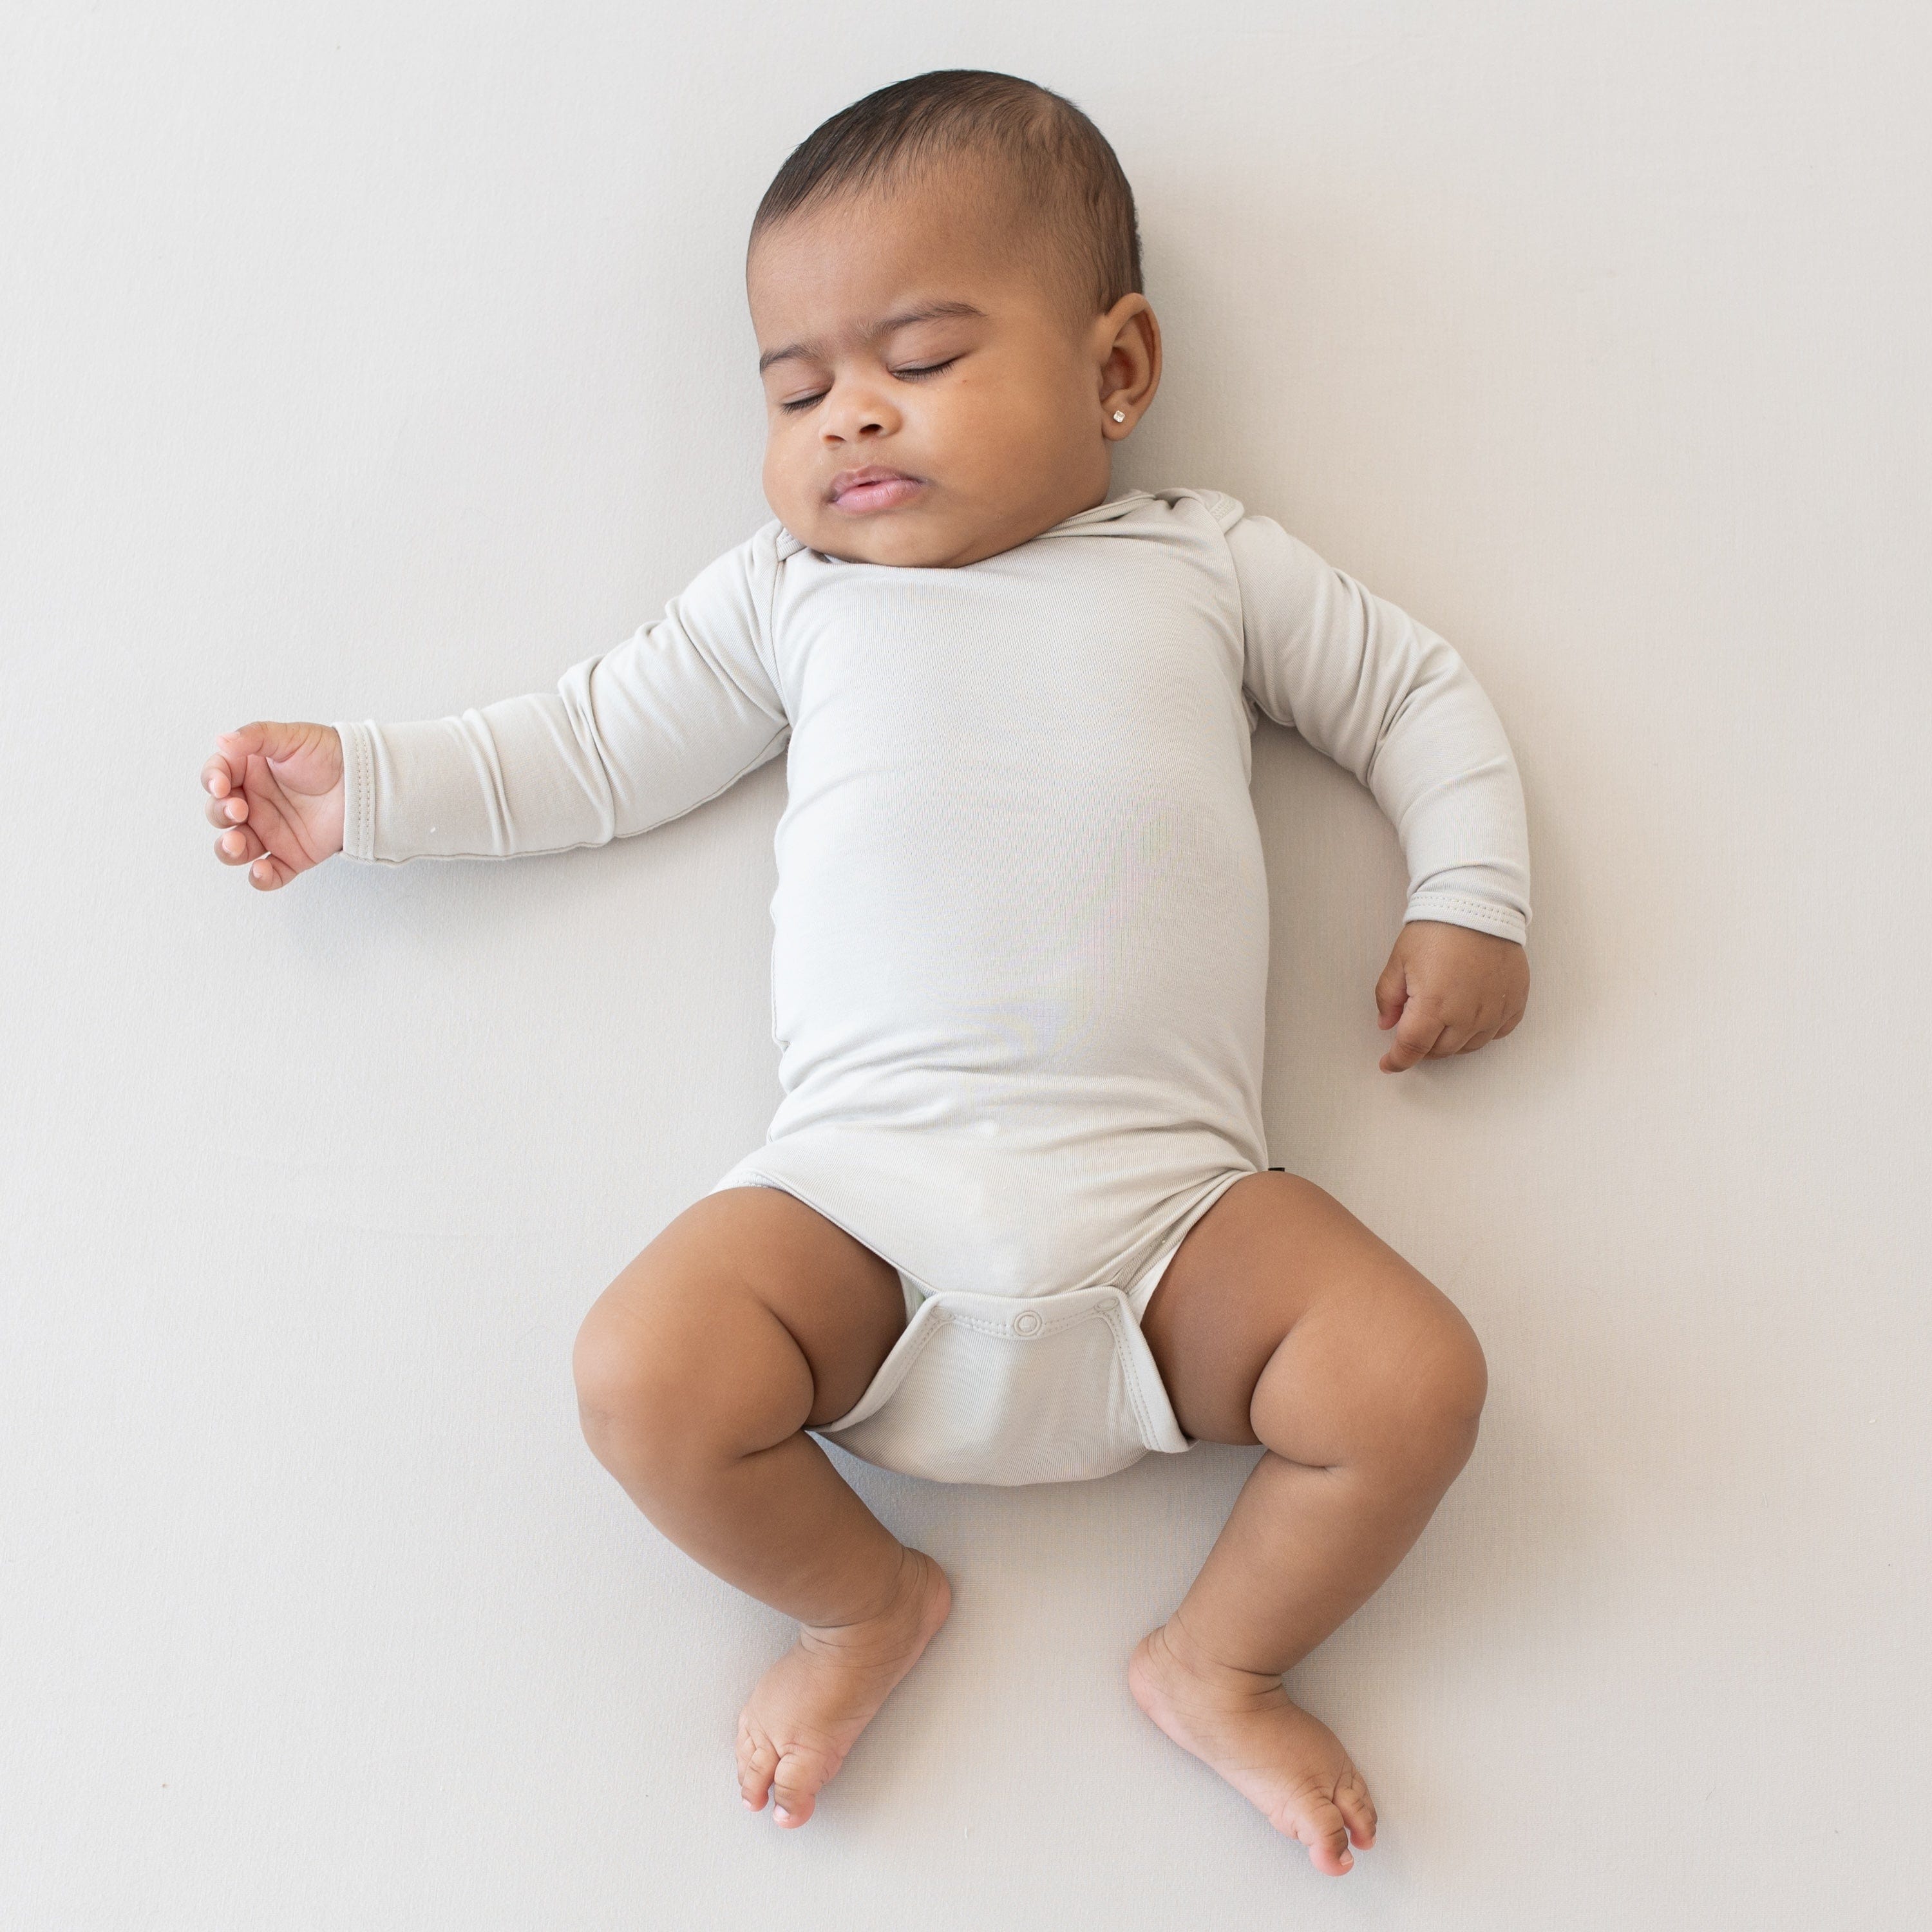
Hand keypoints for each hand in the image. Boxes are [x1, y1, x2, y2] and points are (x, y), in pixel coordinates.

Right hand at [201, 721, 345, 889]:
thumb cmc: (329, 753)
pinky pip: (270, 873)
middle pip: (220, 815)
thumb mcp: (292, 736)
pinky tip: (260, 871)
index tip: (220, 785)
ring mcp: (270, 831)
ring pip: (236, 848)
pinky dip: (261, 877)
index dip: (212, 781)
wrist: (365, 778)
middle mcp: (254, 803)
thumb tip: (221, 740)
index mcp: (248, 773)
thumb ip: (256, 736)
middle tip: (238, 810)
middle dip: (220, 814)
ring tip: (236, 843)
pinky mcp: (291, 855)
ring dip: (229, 849)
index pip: (217, 778)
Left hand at [1373, 920, 1528, 1072]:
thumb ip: (1388, 998)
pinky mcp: (1515, 1002)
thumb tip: (1387, 1024)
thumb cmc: (1437, 928)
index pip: (1413, 1048)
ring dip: (1451, 1041)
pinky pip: (1497, 1032)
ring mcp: (1494, 1011)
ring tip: (1441, 1019)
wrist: (1478, 904)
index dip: (1397, 1060)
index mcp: (1433, 1006)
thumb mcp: (1399, 961)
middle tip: (1414, 1029)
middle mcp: (1467, 1015)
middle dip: (1422, 1046)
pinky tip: (1470, 1016)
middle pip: (1441, 1050)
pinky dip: (1481, 1032)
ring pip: (1469, 1046)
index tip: (1389, 1063)